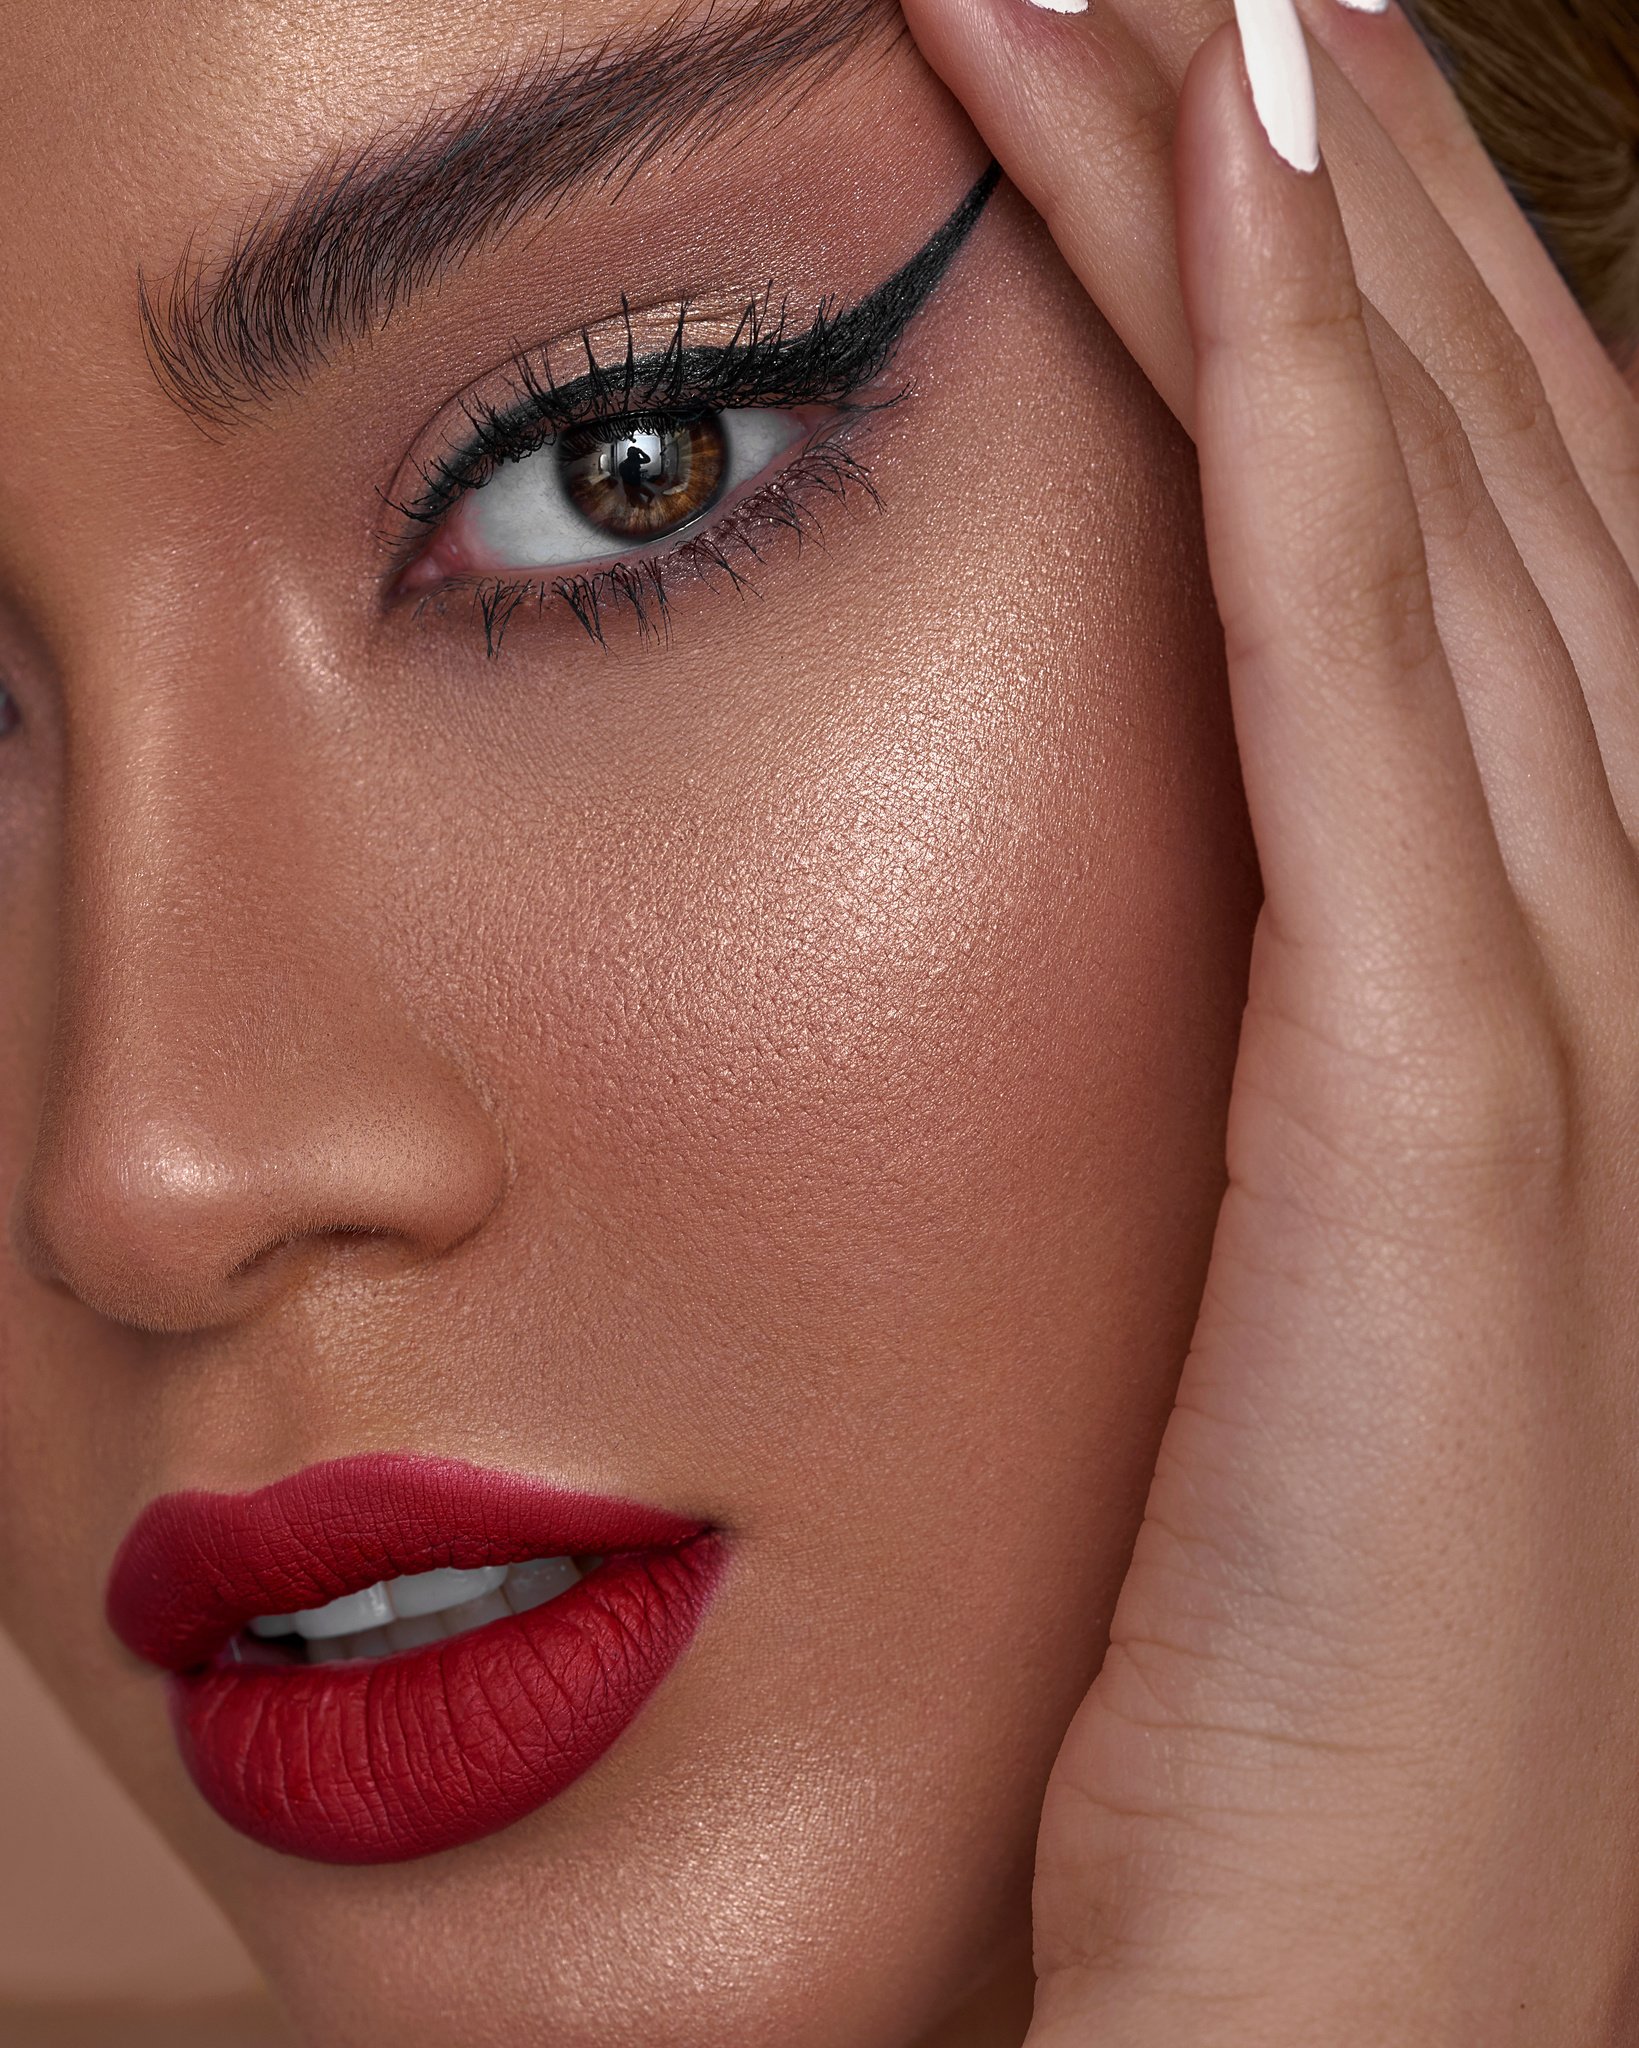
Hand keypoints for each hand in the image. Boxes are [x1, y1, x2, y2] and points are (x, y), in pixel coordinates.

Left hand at [898, 1, 1638, 2038]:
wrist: (1397, 2003)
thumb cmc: (1328, 1703)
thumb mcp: (1322, 1337)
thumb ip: (1308, 1101)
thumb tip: (1238, 909)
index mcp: (1567, 1015)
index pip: (1463, 568)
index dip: (1365, 306)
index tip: (1238, 104)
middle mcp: (1620, 964)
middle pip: (1462, 478)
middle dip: (1333, 187)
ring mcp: (1560, 1028)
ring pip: (1414, 515)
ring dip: (1295, 218)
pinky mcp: (1443, 1128)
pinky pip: (1355, 683)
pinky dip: (1299, 415)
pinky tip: (1227, 182)